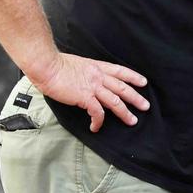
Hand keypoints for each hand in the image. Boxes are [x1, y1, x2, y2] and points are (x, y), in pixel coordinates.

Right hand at [29, 53, 148, 131]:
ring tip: (133, 121)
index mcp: (98, 67)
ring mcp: (93, 87)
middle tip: (146, 106)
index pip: (121, 71)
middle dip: (136, 98)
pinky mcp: (84, 97)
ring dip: (125, 112)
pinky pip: (97, 112)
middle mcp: (98, 76)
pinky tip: (96, 128)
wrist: (47, 66)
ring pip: (115, 101)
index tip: (143, 82)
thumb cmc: (57, 64)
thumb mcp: (78, 63)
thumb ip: (87, 72)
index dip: (133, 77)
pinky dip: (99, 121)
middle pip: (122, 88)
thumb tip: (87, 80)